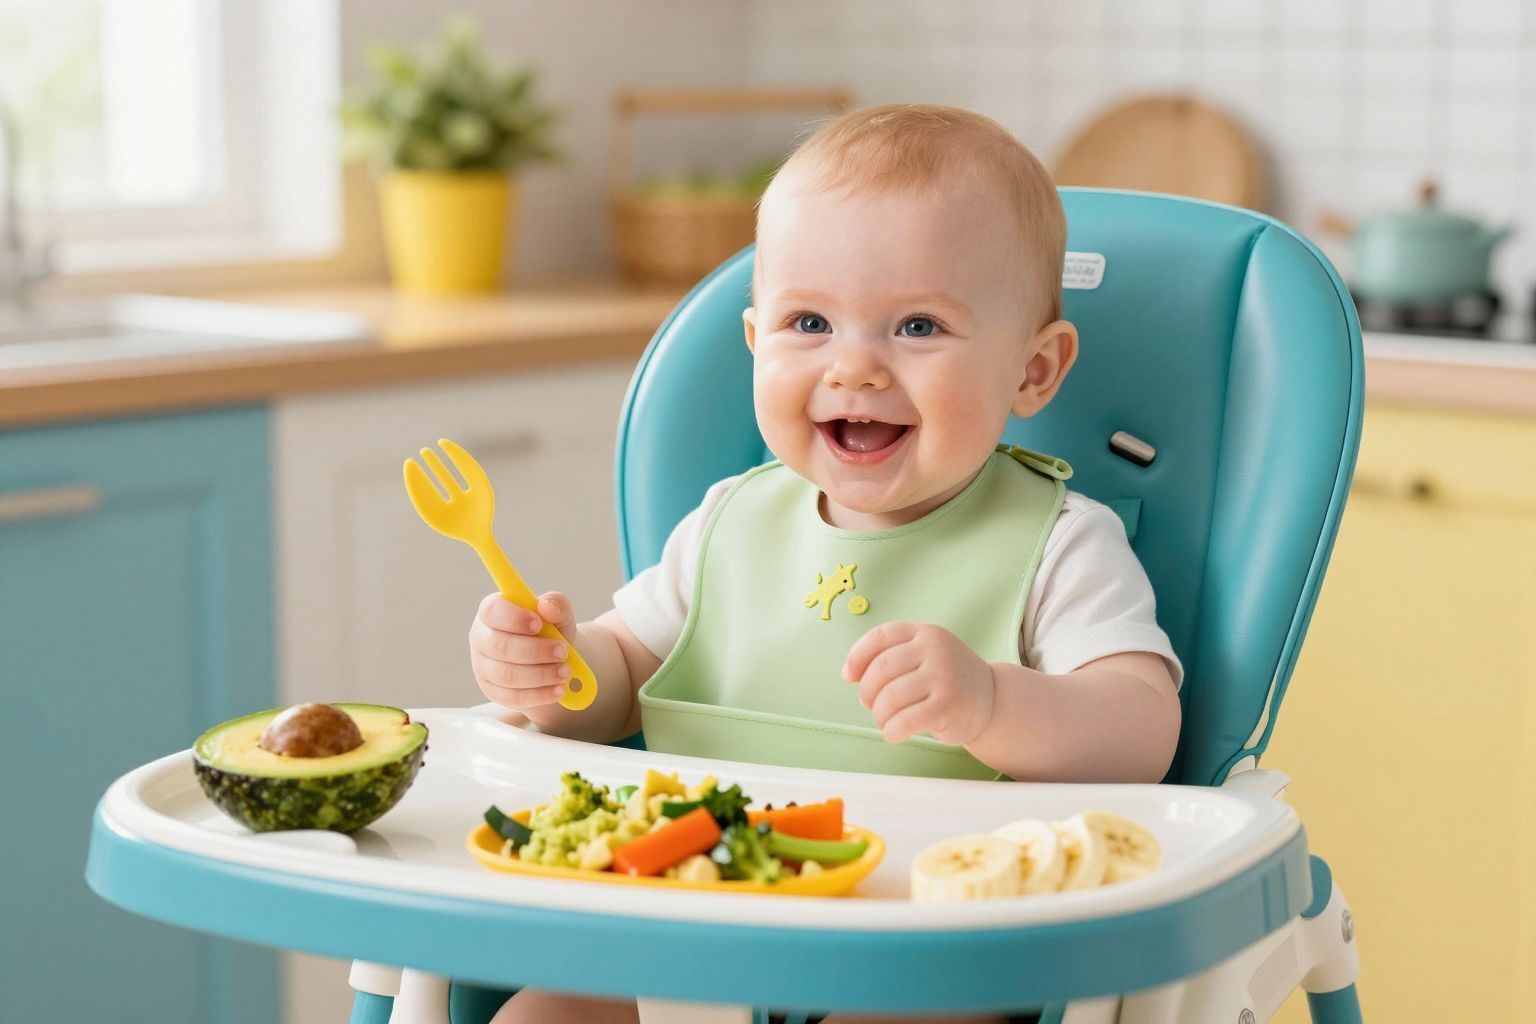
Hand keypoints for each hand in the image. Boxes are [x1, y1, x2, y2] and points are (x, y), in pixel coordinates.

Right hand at [469, 591, 578, 708]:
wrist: (553, 659)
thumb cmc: (550, 630)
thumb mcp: (559, 613)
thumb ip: (556, 604)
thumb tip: (547, 608)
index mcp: (493, 611)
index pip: (492, 611)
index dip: (514, 618)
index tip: (539, 624)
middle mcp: (482, 638)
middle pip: (500, 647)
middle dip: (535, 651)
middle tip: (562, 652)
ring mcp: (484, 667)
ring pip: (507, 675)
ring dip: (540, 675)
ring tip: (565, 671)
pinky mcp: (493, 691)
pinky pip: (513, 696)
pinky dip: (539, 695)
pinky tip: (558, 689)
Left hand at [842, 622, 996, 744]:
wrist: (992, 698)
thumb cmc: (946, 678)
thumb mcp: (924, 654)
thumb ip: (891, 656)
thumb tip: (850, 673)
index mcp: (924, 633)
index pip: (880, 636)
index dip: (857, 656)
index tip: (848, 676)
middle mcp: (935, 649)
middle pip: (881, 669)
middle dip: (867, 692)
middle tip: (871, 705)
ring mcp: (943, 676)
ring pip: (890, 696)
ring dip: (879, 714)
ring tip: (885, 720)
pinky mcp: (948, 705)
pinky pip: (905, 720)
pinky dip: (892, 731)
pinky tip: (894, 733)